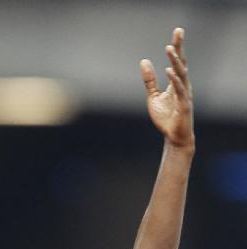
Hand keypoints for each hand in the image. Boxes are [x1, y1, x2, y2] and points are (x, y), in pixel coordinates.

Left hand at [140, 27, 193, 149]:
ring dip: (175, 61)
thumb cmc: (166, 118)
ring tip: (169, 49)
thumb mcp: (154, 97)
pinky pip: (179, 90)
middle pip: (181, 63)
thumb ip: (150, 81)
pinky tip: (169, 71)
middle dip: (179, 48)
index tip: (178, 31)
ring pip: (181, 74)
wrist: (174, 137)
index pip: (178, 61)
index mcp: (177, 83)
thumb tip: (144, 61)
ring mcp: (184, 95)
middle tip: (178, 31)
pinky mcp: (184, 105)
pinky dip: (174, 80)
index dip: (177, 47)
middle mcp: (183, 86)